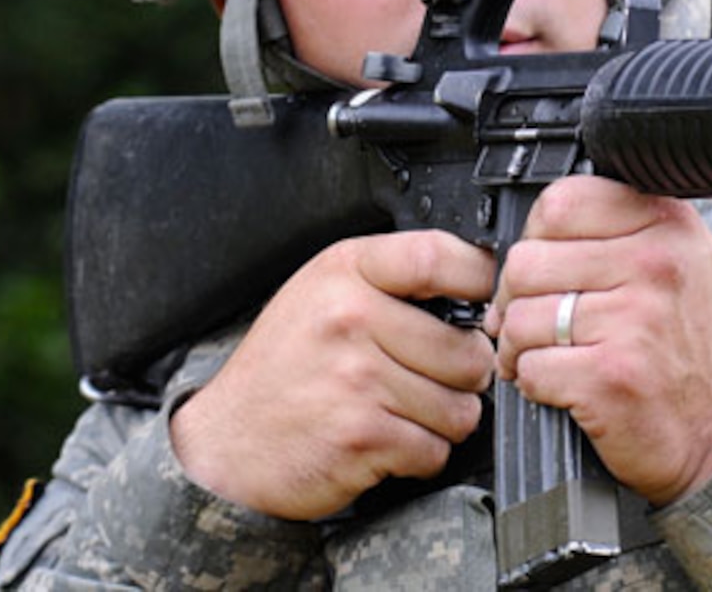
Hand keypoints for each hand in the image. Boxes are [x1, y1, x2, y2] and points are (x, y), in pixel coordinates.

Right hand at [169, 230, 496, 520]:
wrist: (227, 440)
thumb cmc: (282, 366)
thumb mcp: (321, 293)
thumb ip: (390, 281)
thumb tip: (477, 289)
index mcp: (346, 272)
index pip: (438, 256)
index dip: (480, 280)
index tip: (484, 301)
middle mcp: (351, 318)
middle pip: (467, 350)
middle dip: (463, 375)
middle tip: (432, 378)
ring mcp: (357, 378)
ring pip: (460, 407)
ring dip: (442, 420)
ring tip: (402, 411)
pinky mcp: (363, 435)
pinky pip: (434, 450)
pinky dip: (419, 455)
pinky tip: (387, 440)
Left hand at [486, 176, 711, 505]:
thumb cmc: (685, 345)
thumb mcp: (676, 259)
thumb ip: (616, 227)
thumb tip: (532, 230)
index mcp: (668, 224)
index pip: (562, 202)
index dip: (536, 237)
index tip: (546, 265)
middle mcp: (656, 265)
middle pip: (528, 261)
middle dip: (516, 298)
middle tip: (535, 320)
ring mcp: (634, 320)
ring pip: (521, 317)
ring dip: (518, 345)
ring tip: (545, 354)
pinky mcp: (610, 375)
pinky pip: (530, 366)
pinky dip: (532, 383)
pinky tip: (561, 383)